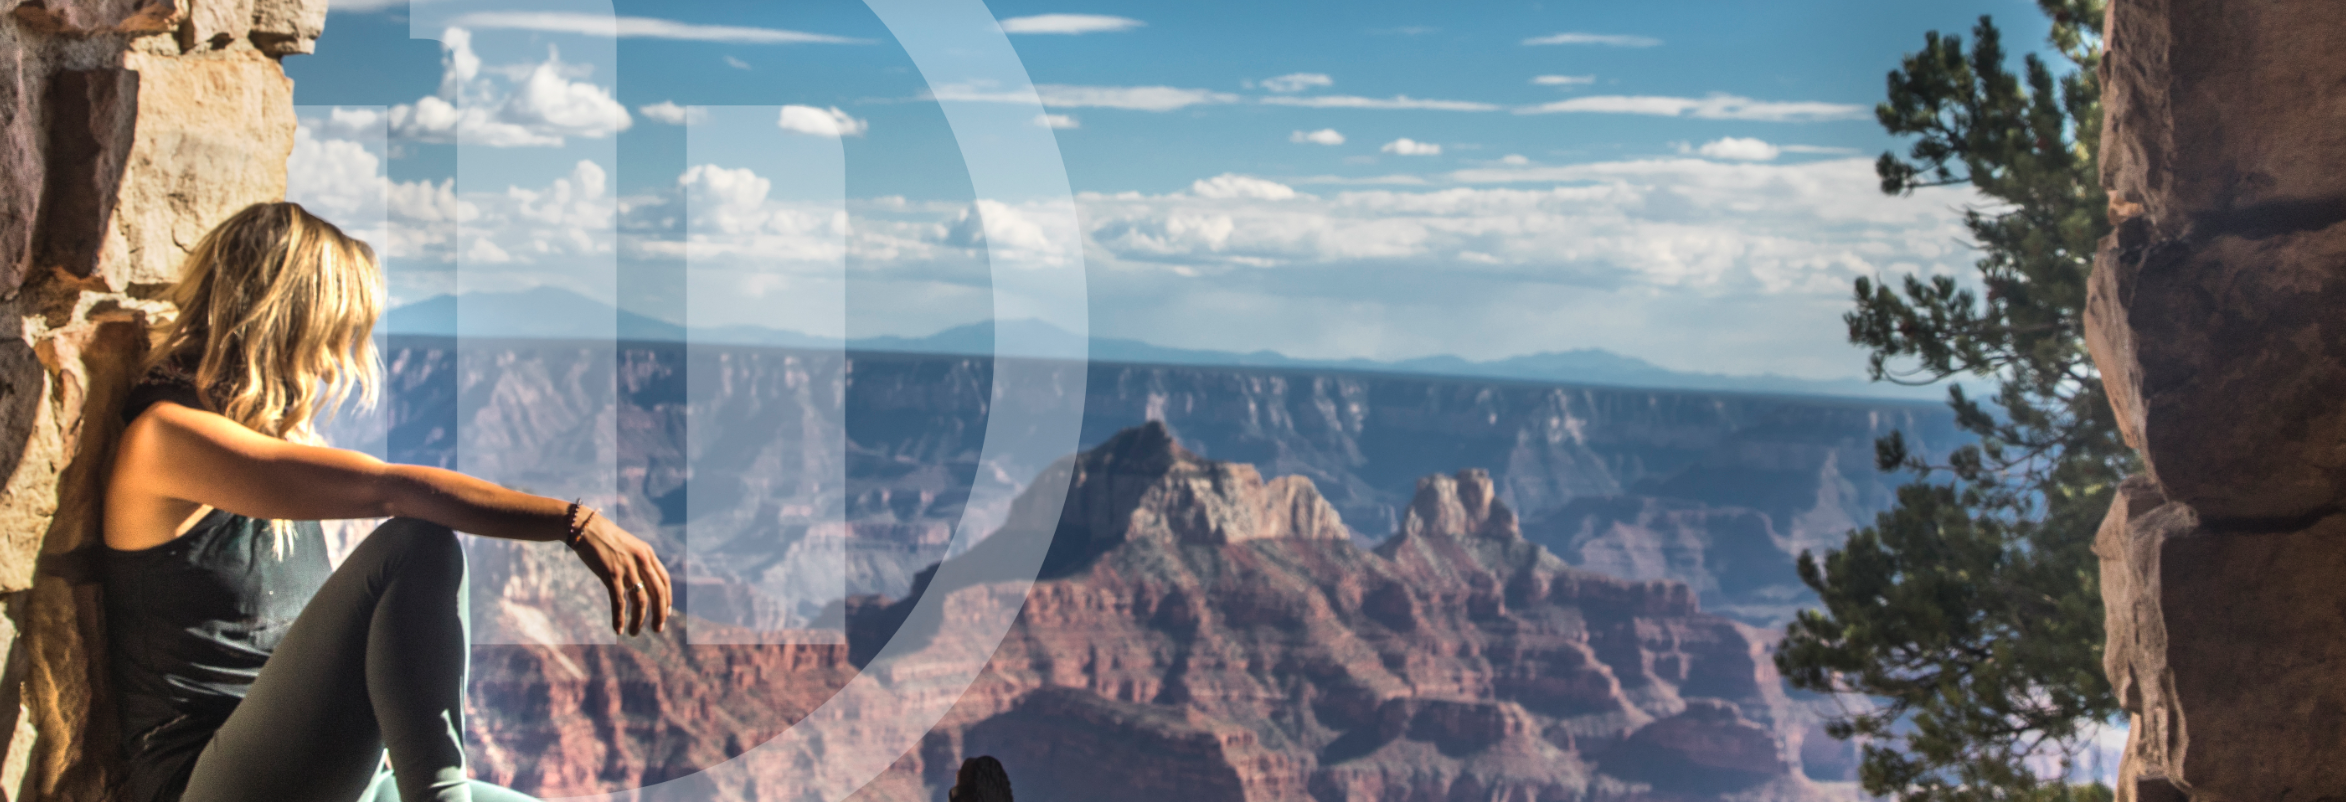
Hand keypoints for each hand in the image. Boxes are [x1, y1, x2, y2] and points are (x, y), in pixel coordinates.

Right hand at [564, 511, 671, 635]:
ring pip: (640, 602)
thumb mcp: (629, 547)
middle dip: (659, 614)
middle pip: (658, 593)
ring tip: (634, 633)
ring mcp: (627, 568)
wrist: (585, 528)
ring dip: (638, 621)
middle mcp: (641, 561)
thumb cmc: (606, 539)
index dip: (667, 599)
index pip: (665, 581)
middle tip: (658, 629)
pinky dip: (619, 618)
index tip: (666, 613)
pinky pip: (619, 602)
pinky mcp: (611, 575)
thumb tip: (641, 587)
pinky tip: (617, 630)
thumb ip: (638, 564)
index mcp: (648, 554)